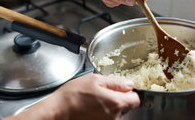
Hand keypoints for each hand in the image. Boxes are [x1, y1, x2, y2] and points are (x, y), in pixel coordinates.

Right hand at [11, 74, 139, 119]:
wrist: (59, 111)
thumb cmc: (74, 94)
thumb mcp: (94, 79)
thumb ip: (115, 82)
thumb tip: (129, 84)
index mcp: (116, 103)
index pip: (135, 99)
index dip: (129, 91)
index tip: (121, 88)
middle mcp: (115, 117)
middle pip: (126, 106)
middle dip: (118, 98)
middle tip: (102, 92)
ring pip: (116, 112)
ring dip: (109, 106)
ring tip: (94, 100)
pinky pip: (107, 118)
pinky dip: (102, 113)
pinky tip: (91, 108)